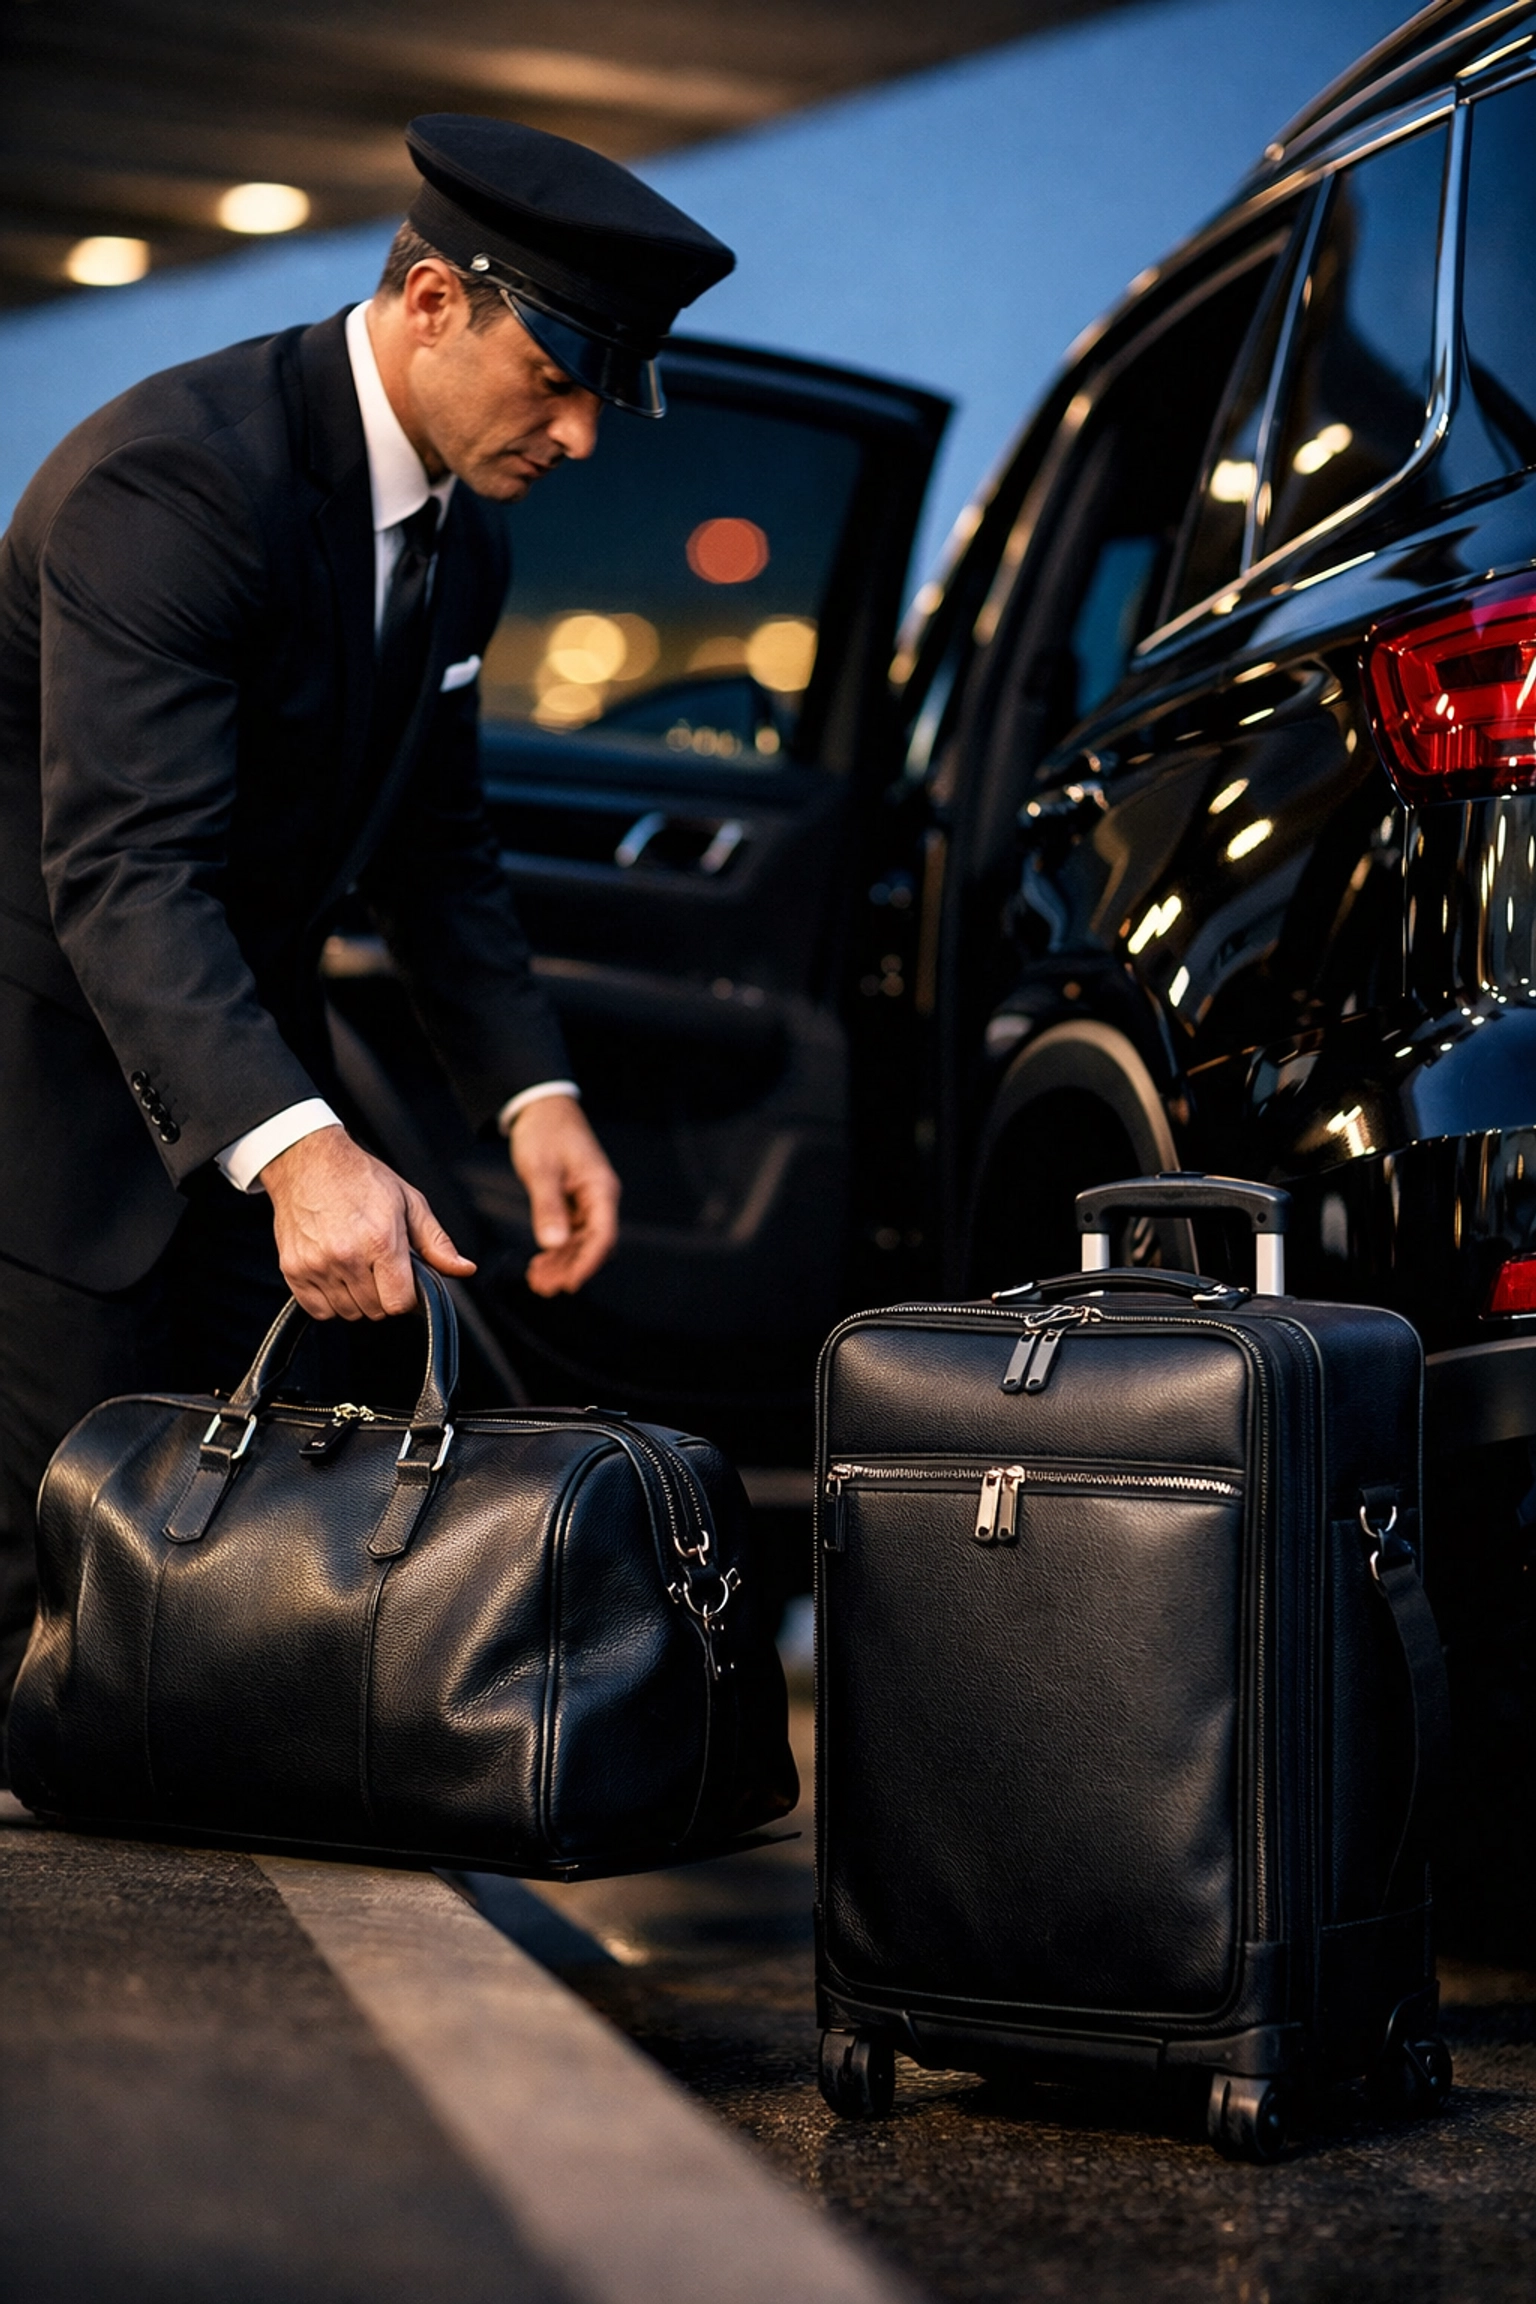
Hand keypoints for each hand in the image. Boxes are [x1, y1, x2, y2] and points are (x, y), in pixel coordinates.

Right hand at [261, 1124, 475, 1319]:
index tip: (403, 1282)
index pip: (399, 1303)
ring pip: (348, 1313)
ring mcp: (317, 1265)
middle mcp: (347, 1256)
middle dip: (383, 1295)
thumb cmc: (360, 1179)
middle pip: (375, 1310)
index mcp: (381, 1240)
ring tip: (356, 1266)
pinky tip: (335, 1274)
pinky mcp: (293, 1269)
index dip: (407, 1296)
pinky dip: (329, 1301)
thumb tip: (464, 1269)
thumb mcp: (409, 1202)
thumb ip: (436, 1243)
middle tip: (378, 1267)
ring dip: (357, 1299)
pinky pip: (319, 1310)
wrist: (309, 1162)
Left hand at [510, 1095, 619, 1295]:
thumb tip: (554, 1244)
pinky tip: (540, 1263)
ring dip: (562, 1263)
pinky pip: (571, 1233)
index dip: (588, 1263)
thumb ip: (548, 1207)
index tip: (569, 1284)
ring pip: (581, 1242)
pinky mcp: (574, 1202)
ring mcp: (588, 1201)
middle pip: (594, 1244)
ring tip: (538, 1281)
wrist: (540, 1108)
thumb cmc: (544, 1132)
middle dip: (571, 1268)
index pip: (603, 1236)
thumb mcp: (541, 1169)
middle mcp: (600, 1198)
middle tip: (544, 1288)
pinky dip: (557, 1250)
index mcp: (601, 1189)